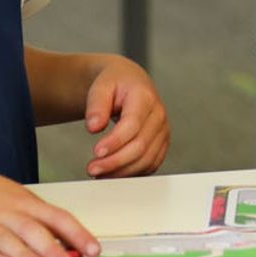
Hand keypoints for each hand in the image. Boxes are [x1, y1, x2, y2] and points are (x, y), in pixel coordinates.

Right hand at [0, 165, 98, 256]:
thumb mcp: (20, 200)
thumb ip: (44, 222)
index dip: (77, 234)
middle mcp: (7, 213)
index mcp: (26, 203)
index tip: (93, 250)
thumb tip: (73, 247)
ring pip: (7, 240)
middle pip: (32, 230)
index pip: (57, 217)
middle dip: (51, 248)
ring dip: (24, 255)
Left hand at [82, 57, 169, 177]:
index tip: (96, 152)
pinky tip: (113, 174)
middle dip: (115, 161)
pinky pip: (150, 164)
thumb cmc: (116, 83)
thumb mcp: (101, 86)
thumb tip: (93, 127)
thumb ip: (96, 105)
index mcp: (145, 97)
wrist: (130, 82)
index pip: (133, 124)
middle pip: (140, 146)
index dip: (115, 141)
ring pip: (146, 159)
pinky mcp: (161, 144)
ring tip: (99, 174)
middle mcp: (158, 115)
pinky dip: (132, 173)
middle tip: (92, 168)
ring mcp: (162, 131)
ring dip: (122, 171)